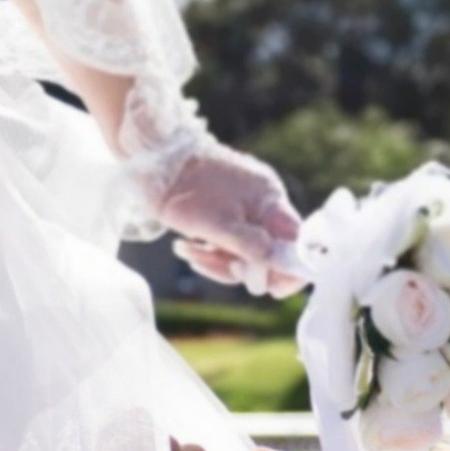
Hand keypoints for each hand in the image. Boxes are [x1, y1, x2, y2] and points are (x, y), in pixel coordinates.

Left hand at [153, 138, 305, 296]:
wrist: (152, 161)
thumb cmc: (186, 190)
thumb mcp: (220, 224)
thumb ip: (252, 247)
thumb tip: (278, 269)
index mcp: (270, 198)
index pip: (297, 240)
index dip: (290, 269)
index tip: (273, 290)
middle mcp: (260, 204)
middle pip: (267, 252)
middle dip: (243, 267)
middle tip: (225, 268)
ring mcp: (240, 209)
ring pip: (242, 252)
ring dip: (217, 261)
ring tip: (187, 252)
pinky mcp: (220, 215)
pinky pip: (224, 244)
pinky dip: (206, 251)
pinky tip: (184, 248)